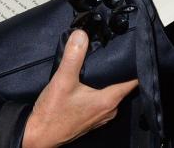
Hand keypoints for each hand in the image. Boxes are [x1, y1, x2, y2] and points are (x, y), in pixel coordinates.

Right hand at [23, 30, 137, 147]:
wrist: (38, 137)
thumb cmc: (51, 115)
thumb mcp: (62, 80)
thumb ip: (73, 57)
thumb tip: (81, 35)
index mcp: (108, 101)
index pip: (132, 81)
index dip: (134, 66)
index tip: (133, 53)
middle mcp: (109, 110)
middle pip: (123, 86)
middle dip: (120, 72)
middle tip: (115, 55)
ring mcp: (101, 116)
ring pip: (112, 94)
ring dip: (109, 82)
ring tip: (102, 67)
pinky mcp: (91, 119)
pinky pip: (102, 102)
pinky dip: (99, 92)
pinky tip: (90, 84)